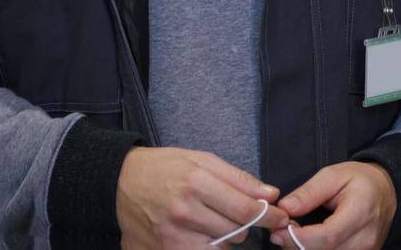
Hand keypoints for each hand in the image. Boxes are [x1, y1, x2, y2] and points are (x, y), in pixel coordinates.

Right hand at [116, 147, 288, 248]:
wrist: (120, 183)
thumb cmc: (164, 167)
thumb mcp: (201, 159)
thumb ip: (237, 178)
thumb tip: (270, 193)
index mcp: (196, 182)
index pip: (245, 208)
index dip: (269, 216)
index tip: (281, 217)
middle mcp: (184, 211)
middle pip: (236, 231)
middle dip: (247, 224)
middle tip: (241, 214)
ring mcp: (172, 236)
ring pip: (221, 249)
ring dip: (227, 238)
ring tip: (214, 221)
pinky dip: (208, 248)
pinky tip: (202, 234)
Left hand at [269, 161, 396, 248]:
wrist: (387, 191)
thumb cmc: (360, 180)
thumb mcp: (333, 175)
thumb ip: (309, 192)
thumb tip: (285, 208)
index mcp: (360, 212)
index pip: (328, 237)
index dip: (299, 238)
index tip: (278, 231)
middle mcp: (366, 238)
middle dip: (297, 246)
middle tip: (281, 232)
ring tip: (295, 234)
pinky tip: (309, 242)